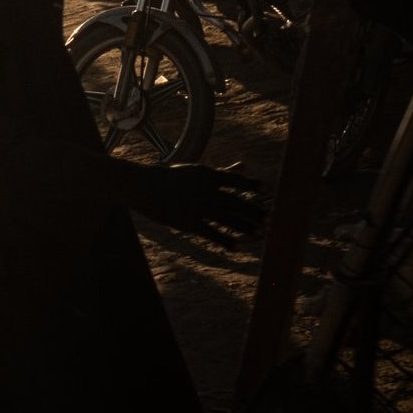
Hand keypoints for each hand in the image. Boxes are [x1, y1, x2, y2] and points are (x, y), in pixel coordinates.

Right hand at [130, 163, 268, 247]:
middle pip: (235, 203)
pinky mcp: (186, 221)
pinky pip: (210, 232)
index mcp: (207, 175)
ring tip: (261, 236)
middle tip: (271, 222)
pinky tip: (238, 247)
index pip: (235, 180)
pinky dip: (225, 240)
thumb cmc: (170, 178)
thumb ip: (223, 172)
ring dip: (246, 228)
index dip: (252, 186)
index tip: (269, 191)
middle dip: (254, 213)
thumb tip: (244, 165)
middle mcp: (204, 190)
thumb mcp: (196, 171)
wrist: (141, 186)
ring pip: (227, 219)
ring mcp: (196, 206)